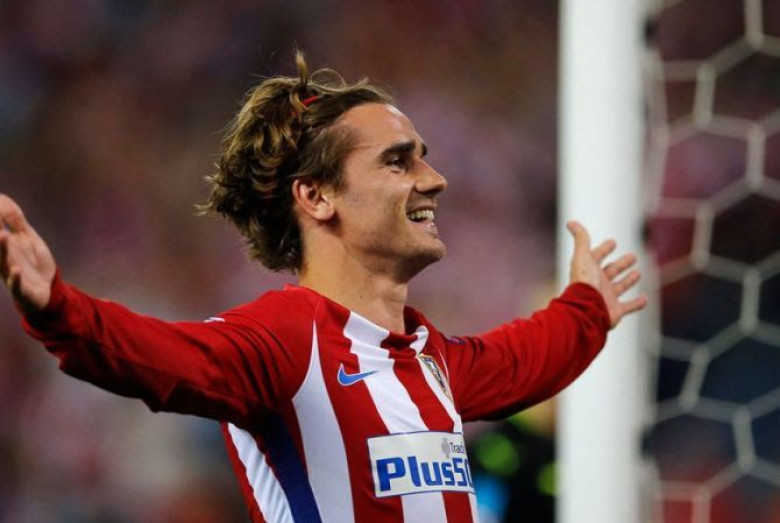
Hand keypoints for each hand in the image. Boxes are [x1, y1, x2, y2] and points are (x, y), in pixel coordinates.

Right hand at [0, 194, 56, 312]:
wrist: (48, 291)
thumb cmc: (36, 264)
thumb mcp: (30, 242)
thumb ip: (20, 226)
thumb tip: (10, 207)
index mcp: (8, 246)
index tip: (0, 201)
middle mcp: (6, 258)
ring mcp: (12, 273)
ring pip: (3, 261)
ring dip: (3, 248)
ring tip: (2, 235)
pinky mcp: (22, 288)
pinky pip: (16, 283)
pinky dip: (16, 277)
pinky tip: (16, 270)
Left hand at [567, 220, 646, 328]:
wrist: (587, 310)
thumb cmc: (585, 282)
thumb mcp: (583, 256)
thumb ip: (581, 239)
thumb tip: (571, 222)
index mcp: (589, 270)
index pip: (596, 256)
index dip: (603, 249)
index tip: (612, 242)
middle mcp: (597, 283)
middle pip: (611, 271)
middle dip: (620, 264)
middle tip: (632, 256)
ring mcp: (606, 297)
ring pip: (620, 287)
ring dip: (628, 280)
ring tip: (638, 273)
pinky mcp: (615, 311)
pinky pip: (628, 307)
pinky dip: (637, 304)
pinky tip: (645, 299)